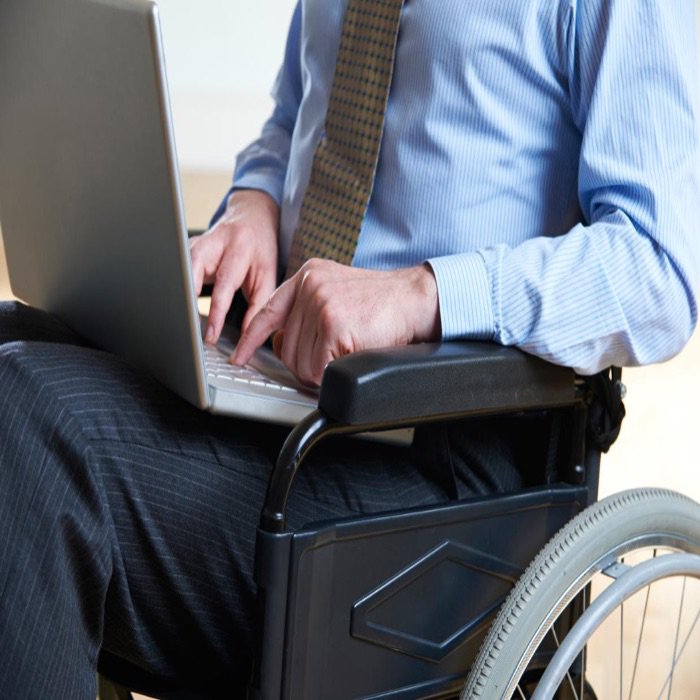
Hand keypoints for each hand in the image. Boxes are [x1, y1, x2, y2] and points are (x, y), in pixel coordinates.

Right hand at [189, 189, 278, 343]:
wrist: (252, 218)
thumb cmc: (260, 251)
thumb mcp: (267, 277)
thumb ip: (258, 306)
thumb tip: (248, 336)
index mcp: (239, 248)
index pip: (225, 285)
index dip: (216, 313)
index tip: (210, 335)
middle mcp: (215, 241)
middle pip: (193, 270)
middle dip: (187, 299)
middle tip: (185, 327)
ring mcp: (197, 241)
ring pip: (180, 267)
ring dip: (177, 292)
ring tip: (176, 319)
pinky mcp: (187, 246)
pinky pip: (177, 267)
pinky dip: (175, 285)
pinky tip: (174, 303)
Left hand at [233, 259, 440, 385]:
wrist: (415, 298)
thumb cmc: (381, 303)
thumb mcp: (337, 291)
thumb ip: (308, 308)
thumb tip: (283, 341)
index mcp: (308, 275)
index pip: (267, 312)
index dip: (250, 339)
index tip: (240, 356)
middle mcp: (309, 285)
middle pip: (284, 348)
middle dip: (305, 363)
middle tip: (330, 358)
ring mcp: (321, 303)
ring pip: (300, 362)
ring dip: (321, 370)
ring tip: (345, 352)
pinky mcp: (334, 324)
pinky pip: (318, 367)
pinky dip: (332, 372)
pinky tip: (350, 355)